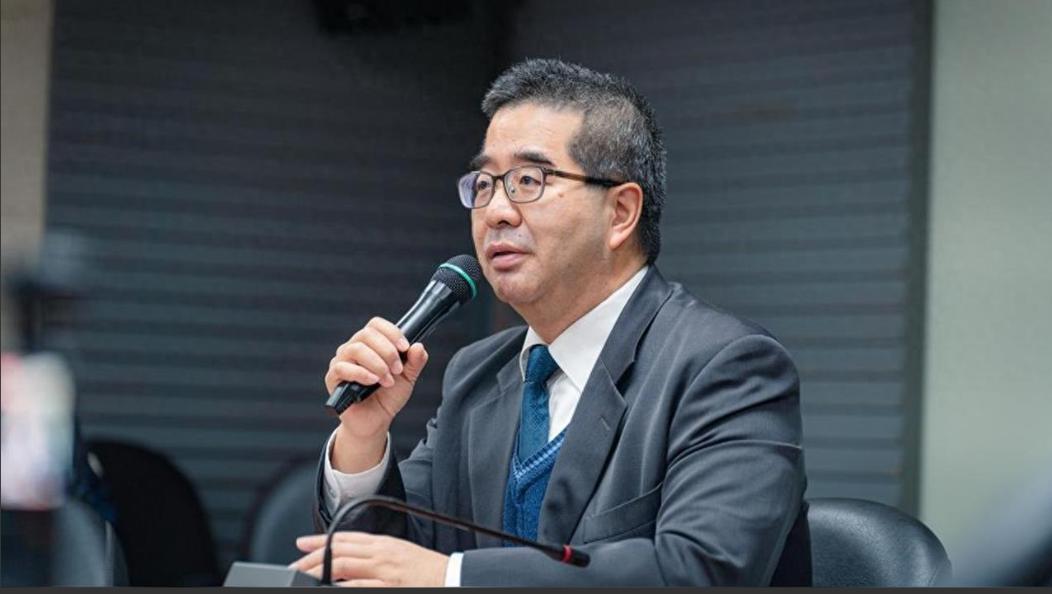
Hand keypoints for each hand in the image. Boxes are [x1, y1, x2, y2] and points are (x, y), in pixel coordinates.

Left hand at [291, 532, 447, 586]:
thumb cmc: (428, 569)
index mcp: (384, 544)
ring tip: (302, 578)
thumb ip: (377, 553)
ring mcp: (383, 572)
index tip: (301, 543)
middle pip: (338, 551)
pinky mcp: (388, 587)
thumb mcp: (400, 553)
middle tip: (294, 566)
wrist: (452, 577)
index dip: (320, 539)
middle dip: (312, 558)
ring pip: (342, 566)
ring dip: (318, 571)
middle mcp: (381, 554)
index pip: (345, 537)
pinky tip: (328, 587)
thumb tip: (354, 556)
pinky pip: (358, 586)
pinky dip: (341, 586)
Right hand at [325, 317, 428, 471]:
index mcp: (371, 344)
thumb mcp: (407, 378)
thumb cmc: (388, 396)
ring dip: (377, 363)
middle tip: (398, 370)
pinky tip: (373, 381)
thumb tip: (418, 346)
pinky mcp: (333, 378)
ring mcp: (341, 361)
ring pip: (355, 348)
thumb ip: (415, 362)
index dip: (392, 333)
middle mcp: (353, 348)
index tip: (405, 348)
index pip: (376, 325)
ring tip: (387, 380)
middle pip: (366, 334)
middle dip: (387, 351)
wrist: (376, 421)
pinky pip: (342, 367)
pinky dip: (361, 373)